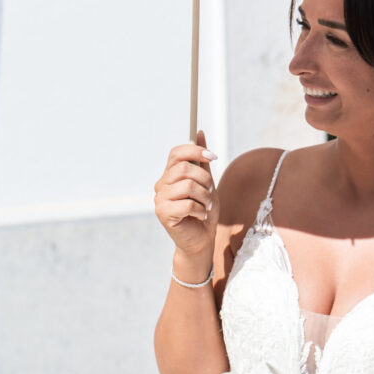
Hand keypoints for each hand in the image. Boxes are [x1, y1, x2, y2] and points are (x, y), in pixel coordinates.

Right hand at [154, 131, 219, 267]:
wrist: (201, 240)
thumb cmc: (203, 211)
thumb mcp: (206, 183)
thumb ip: (201, 161)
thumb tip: (199, 133)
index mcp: (169, 175)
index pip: (176, 153)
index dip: (195, 151)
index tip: (213, 157)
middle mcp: (161, 185)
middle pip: (184, 169)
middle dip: (205, 180)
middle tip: (210, 193)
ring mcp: (160, 199)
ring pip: (188, 186)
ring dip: (205, 197)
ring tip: (206, 207)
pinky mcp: (163, 214)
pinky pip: (188, 204)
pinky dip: (200, 210)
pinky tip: (200, 216)